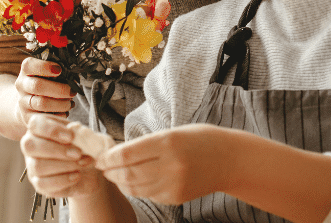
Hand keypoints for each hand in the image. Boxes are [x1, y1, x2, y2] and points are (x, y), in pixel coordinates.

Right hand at [15, 57, 75, 126]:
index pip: (29, 65)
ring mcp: (23, 102)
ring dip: (61, 104)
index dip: (45, 67)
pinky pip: (45, 117)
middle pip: (37, 86)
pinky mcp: (28, 117)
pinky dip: (59, 115)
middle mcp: (22, 85)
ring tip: (70, 103)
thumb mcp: (45, 73)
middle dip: (59, 89)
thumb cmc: (43, 83)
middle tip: (72, 91)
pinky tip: (65, 112)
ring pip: (42, 103)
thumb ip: (56, 69)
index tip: (59, 70)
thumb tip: (73, 71)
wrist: (26, 103)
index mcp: (26, 71)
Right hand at [21, 114, 102, 197]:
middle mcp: (31, 146)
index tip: (71, 136)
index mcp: (39, 128)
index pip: (35, 124)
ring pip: (38, 166)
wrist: (89, 170)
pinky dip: (63, 180)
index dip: (52, 130)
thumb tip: (76, 131)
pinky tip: (77, 175)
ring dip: (64, 165)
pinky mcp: (38, 184)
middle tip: (78, 153)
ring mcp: (32, 166)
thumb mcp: (82, 136)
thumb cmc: (82, 147)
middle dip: (57, 150)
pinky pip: (44, 184)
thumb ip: (78, 132)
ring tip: (82, 163)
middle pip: (31, 146)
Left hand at [97, 124, 230, 205]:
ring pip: (135, 188)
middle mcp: (170, 166)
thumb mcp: (172, 132)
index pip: (126, 155)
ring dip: (120, 182)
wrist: (230, 160)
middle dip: (110, 172)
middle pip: (127, 174)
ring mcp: (174, 184)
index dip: (108, 158)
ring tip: (114, 174)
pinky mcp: (176, 197)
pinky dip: (137, 188)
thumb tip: (117, 154)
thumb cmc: (200, 140)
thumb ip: (146, 144)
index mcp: (167, 143)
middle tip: (102, 167)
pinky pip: (149, 195)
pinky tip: (133, 181)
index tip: (100, 157)